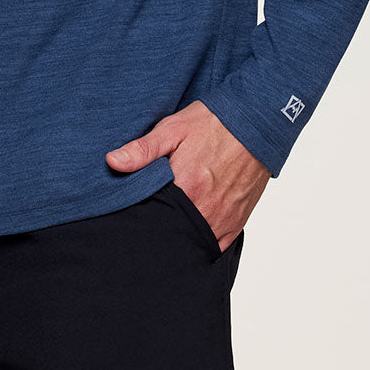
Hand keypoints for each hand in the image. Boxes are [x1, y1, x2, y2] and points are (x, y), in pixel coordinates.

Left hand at [106, 100, 269, 249]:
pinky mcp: (236, 224)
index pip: (152, 215)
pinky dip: (200, 244)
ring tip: (165, 228)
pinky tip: (187, 236)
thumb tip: (112, 162)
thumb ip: (143, 149)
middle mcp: (205, 209)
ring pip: (193, 243)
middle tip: (147, 221)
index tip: (130, 213)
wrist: (256, 122)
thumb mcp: (173, 128)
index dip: (139, 216)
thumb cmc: (213, 123)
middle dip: (157, 230)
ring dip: (179, 238)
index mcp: (186, 187)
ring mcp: (222, 220)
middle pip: (171, 233)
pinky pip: (214, 247)